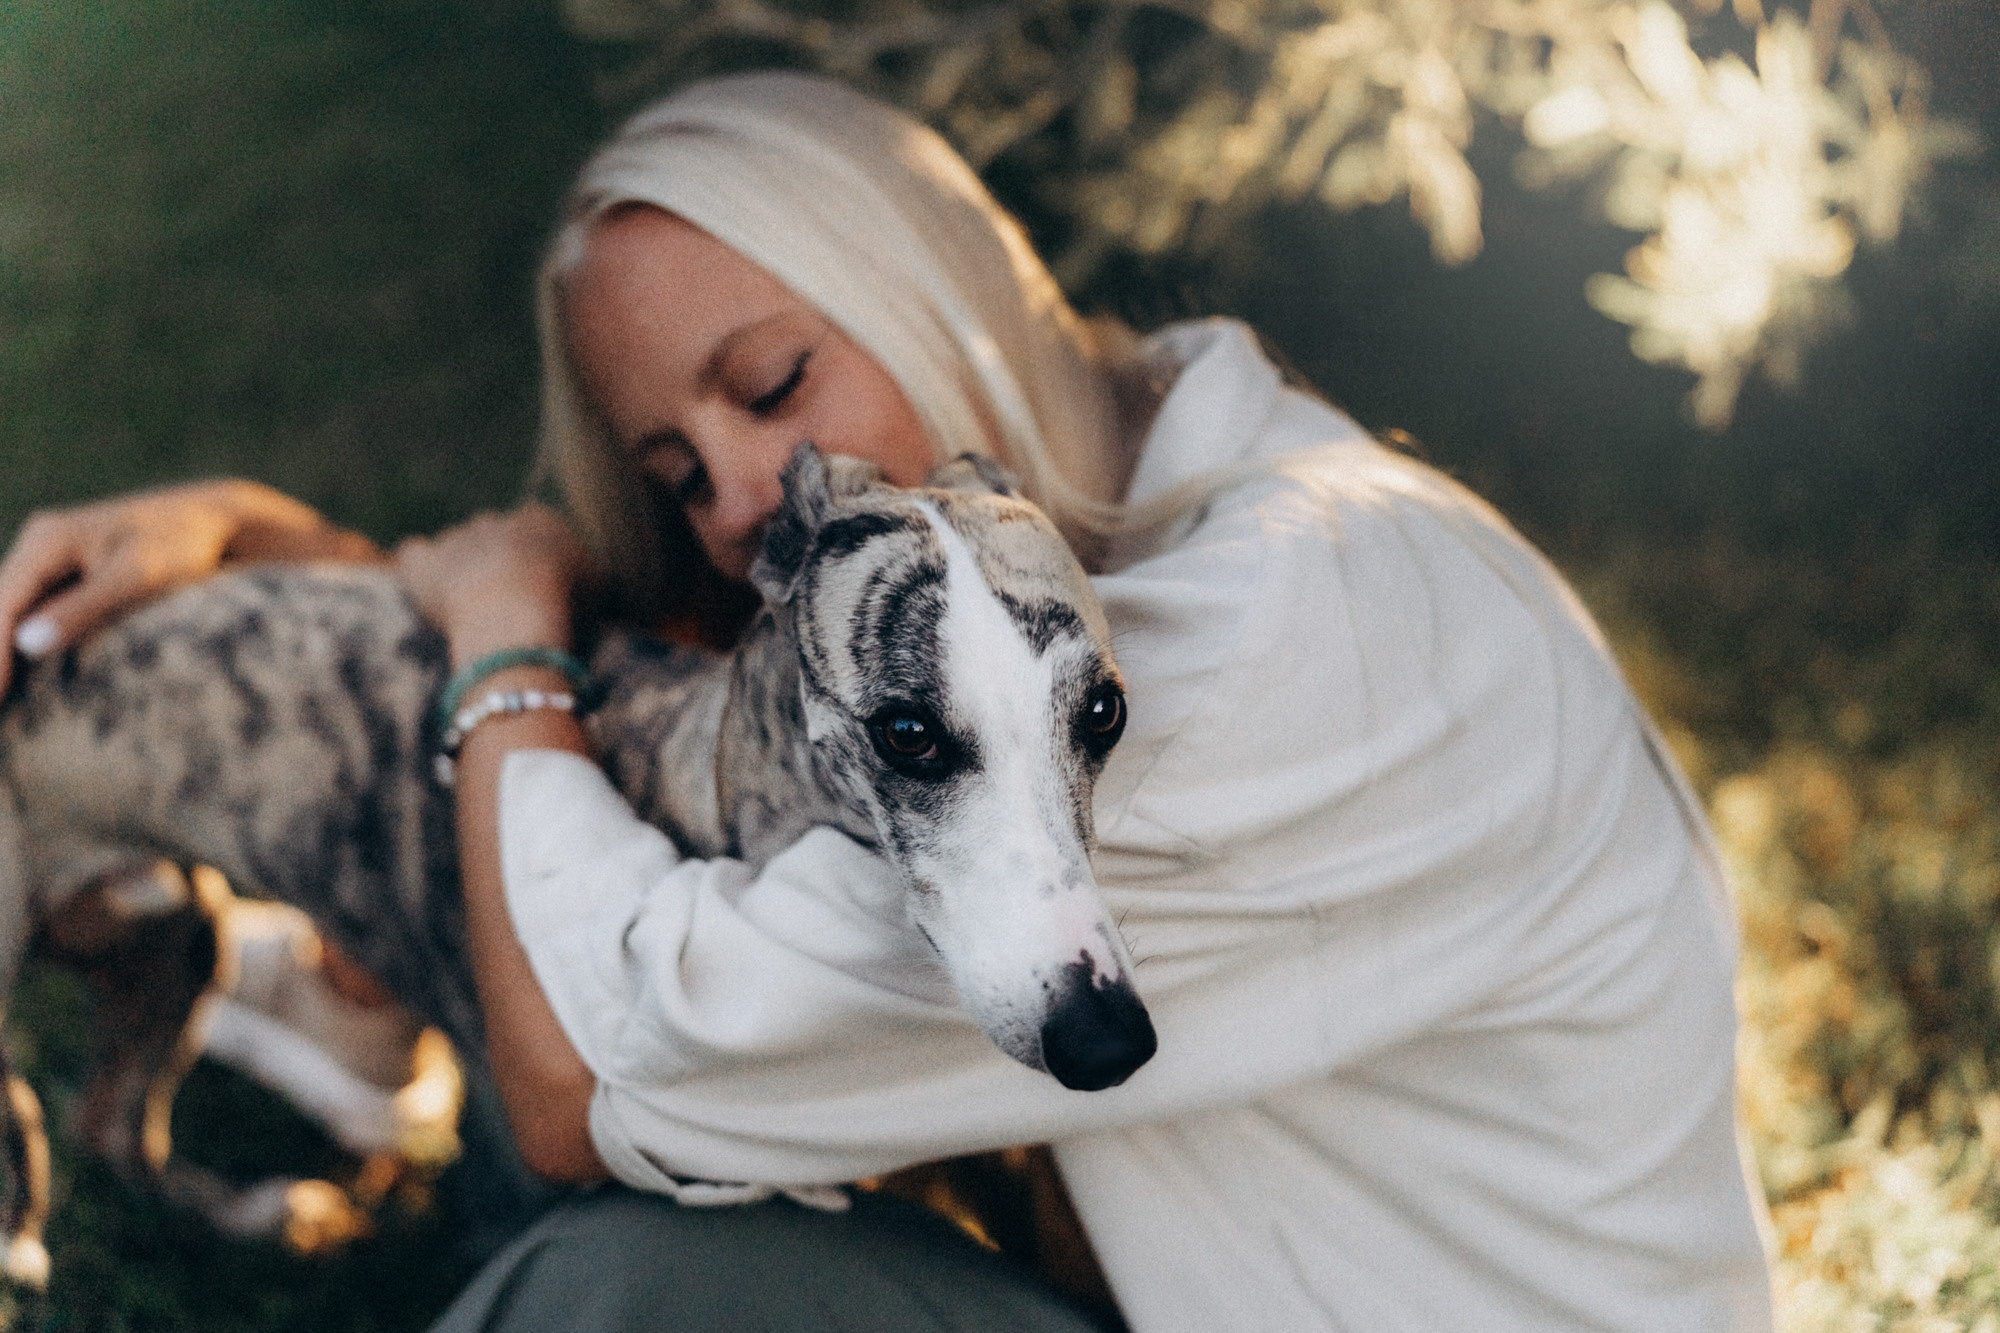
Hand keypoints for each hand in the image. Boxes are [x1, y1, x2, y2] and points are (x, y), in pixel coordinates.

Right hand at [0, 480, 375, 694]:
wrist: (215, 519)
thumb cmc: (183, 544)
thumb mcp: (137, 576)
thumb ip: (85, 607)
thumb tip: (28, 643)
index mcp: (47, 540)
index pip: (3, 604)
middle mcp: (40, 543)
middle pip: (1, 606)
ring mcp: (51, 557)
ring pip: (13, 609)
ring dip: (5, 651)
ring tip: (7, 697)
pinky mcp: (69, 573)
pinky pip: (34, 610)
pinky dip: (24, 641)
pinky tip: (24, 678)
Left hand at [393, 505, 595, 662]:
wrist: (513, 608)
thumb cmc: (563, 602)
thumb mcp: (598, 587)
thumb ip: (588, 575)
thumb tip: (591, 581)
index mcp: (539, 519)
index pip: (536, 531)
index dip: (536, 561)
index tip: (540, 589)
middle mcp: (495, 519)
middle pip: (493, 535)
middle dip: (495, 561)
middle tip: (505, 601)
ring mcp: (456, 538)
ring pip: (456, 546)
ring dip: (459, 569)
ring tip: (470, 608)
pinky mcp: (424, 561)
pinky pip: (413, 555)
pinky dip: (418, 569)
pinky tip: (428, 589)